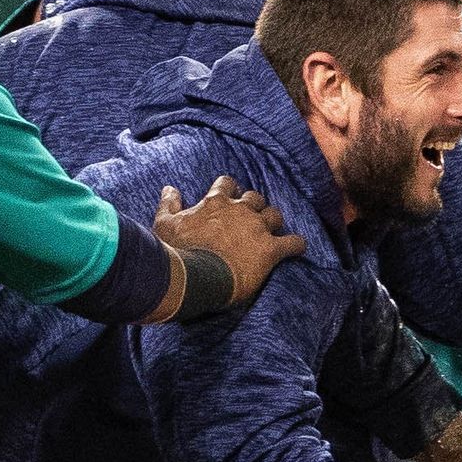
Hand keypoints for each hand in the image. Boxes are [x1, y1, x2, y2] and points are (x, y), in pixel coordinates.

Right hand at [155, 177, 305, 302]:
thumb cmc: (176, 251)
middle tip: (250, 220)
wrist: (193, 277)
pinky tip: (296, 248)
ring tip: (270, 233)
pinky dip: (296, 245)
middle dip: (254, 206)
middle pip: (255, 198)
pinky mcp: (270, 250)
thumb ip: (168, 204)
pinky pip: (294, 243)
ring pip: (275, 215)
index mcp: (215, 202)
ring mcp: (257, 229)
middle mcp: (240, 210)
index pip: (227, 184)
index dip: (230, 190)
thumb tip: (169, 188)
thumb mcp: (164, 225)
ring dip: (273, 222)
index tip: (230, 198)